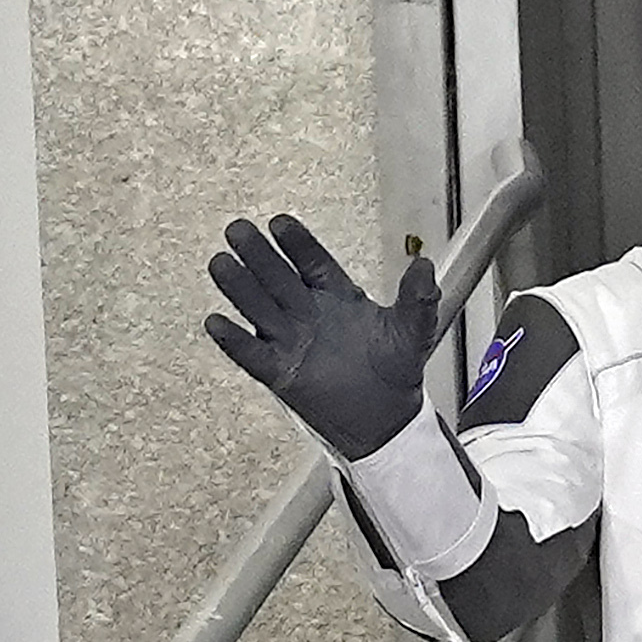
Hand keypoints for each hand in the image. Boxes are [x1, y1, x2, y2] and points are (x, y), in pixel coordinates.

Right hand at [203, 215, 440, 461]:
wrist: (387, 417)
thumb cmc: (395, 369)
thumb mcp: (413, 331)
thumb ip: (417, 299)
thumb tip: (424, 266)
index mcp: (336, 294)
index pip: (313, 262)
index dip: (297, 244)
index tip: (280, 224)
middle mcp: (308, 312)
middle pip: (278, 278)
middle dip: (258, 255)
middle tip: (238, 230)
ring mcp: (291, 340)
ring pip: (259, 308)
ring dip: (239, 287)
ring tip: (220, 263)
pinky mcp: (280, 372)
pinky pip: (252, 354)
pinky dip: (234, 339)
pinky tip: (217, 322)